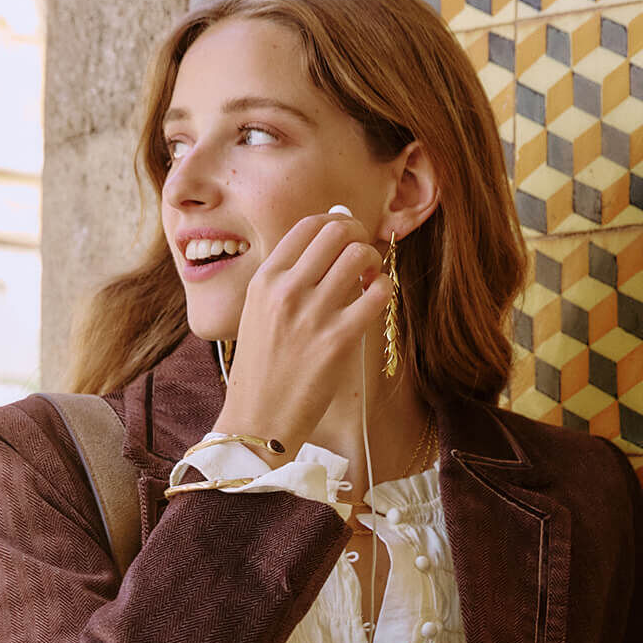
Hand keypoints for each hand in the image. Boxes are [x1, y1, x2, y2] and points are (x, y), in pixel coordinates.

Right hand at [217, 212, 388, 456]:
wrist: (258, 420)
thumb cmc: (262, 369)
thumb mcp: (258, 312)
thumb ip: (288, 277)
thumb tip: (332, 234)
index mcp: (264, 280)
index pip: (309, 225)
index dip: (337, 222)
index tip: (346, 237)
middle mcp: (287, 291)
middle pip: (338, 231)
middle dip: (359, 235)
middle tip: (363, 256)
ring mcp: (313, 314)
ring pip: (360, 255)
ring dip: (373, 261)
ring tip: (369, 280)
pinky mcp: (339, 340)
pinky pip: (378, 293)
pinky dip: (384, 289)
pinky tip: (375, 300)